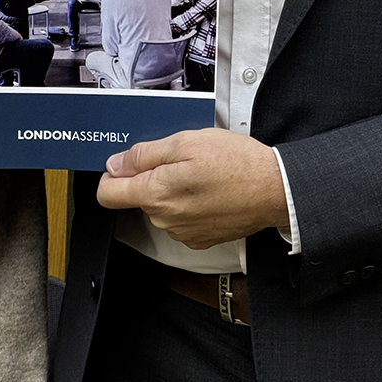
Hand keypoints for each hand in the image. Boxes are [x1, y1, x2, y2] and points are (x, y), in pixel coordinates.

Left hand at [98, 129, 287, 247]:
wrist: (274, 190)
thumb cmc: (236, 164)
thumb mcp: (185, 142)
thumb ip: (144, 154)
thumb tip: (115, 163)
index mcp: (156, 194)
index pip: (107, 194)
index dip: (112, 174)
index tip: (125, 163)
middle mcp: (165, 219)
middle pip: (137, 197)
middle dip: (151, 176)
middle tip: (180, 159)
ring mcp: (183, 232)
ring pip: (161, 206)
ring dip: (173, 189)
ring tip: (200, 173)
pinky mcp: (200, 238)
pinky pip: (181, 218)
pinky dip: (190, 204)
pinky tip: (209, 190)